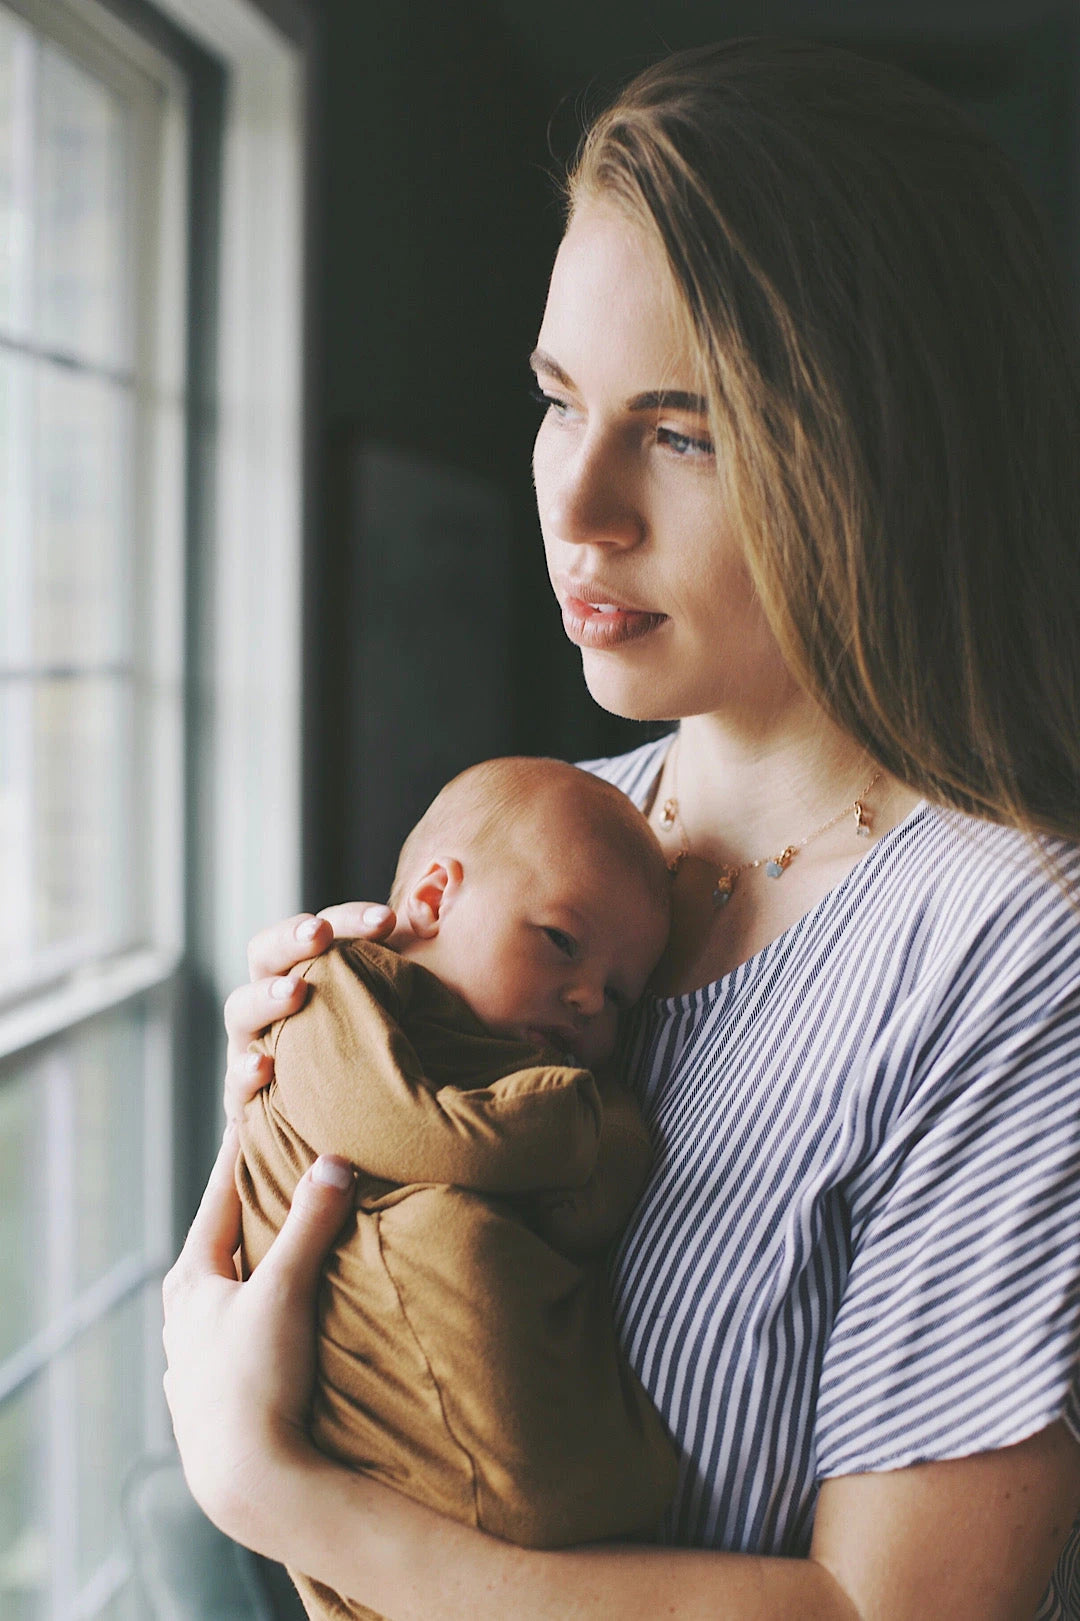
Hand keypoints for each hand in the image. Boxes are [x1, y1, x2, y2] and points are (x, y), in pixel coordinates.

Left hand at [161, 1123, 355, 1544]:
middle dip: (254, 1208)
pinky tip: (279, 1320)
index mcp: (190, 1281)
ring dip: (259, 1264)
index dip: (242, 1152)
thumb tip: (334, 1162)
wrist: (250, 1483)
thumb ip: (310, 1225)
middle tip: (284, 1168)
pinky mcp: (216, 1396)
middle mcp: (185, 1316)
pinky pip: (240, 1335)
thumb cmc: (257, 1383)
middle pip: (223, 1243)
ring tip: (290, 1244)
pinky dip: (261, 1312)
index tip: (258, 1111)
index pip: (220, 1197)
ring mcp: (197, 1359)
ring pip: (230, 1292)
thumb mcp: (285, 1292)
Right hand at [223, 902, 396, 1118]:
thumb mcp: (383, 1024)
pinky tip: (263, 1066)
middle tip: (320, 934)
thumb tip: (421, 936)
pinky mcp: (244, 1099)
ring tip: (293, 992)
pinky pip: (236, 1083)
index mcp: (305, 973)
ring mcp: (252, 1046)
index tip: (385, 920)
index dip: (347, 921)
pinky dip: (244, 1073)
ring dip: (265, 998)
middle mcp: (272, 1004)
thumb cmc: (372, 1066)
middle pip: (266, 956)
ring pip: (242, 1010)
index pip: (316, 933)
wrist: (335, 1138)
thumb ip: (393, 983)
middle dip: (292, 940)